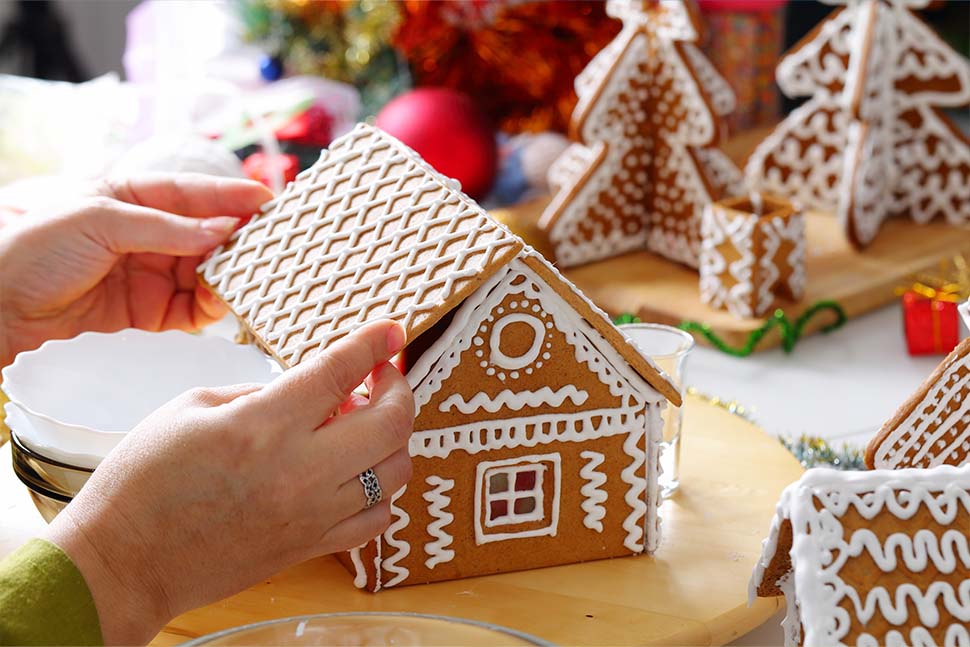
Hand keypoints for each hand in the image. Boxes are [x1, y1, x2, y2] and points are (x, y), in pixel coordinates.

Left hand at [0, 174, 271, 365]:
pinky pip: (190, 309)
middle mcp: (146, 233)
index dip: (232, 195)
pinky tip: (220, 307)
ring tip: (247, 283)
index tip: (269, 200)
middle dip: (239, 242)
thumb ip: (164, 228)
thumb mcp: (99, 221)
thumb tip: (221, 231)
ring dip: (228, 278)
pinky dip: (209, 309)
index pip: (192, 192)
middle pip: (207, 235)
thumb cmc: (34, 248)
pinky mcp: (147, 311)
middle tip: (270, 249)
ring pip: (205, 273)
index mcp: (131, 196)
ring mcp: (149, 272)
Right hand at [44, 320, 413, 644]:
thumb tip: (311, 387)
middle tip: (382, 376)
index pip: (339, 372)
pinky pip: (378, 519)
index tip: (391, 330)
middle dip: (399, 389)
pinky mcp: (311, 547)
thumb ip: (259, 391)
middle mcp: (298, 471)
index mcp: (262, 426)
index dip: (373, 344)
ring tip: (366, 424)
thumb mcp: (191, 408)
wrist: (124, 563)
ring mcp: (311, 515)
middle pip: (391, 424)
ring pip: (396, 472)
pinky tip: (358, 472)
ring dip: (394, 438)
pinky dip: (382, 490)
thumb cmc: (144, 483)